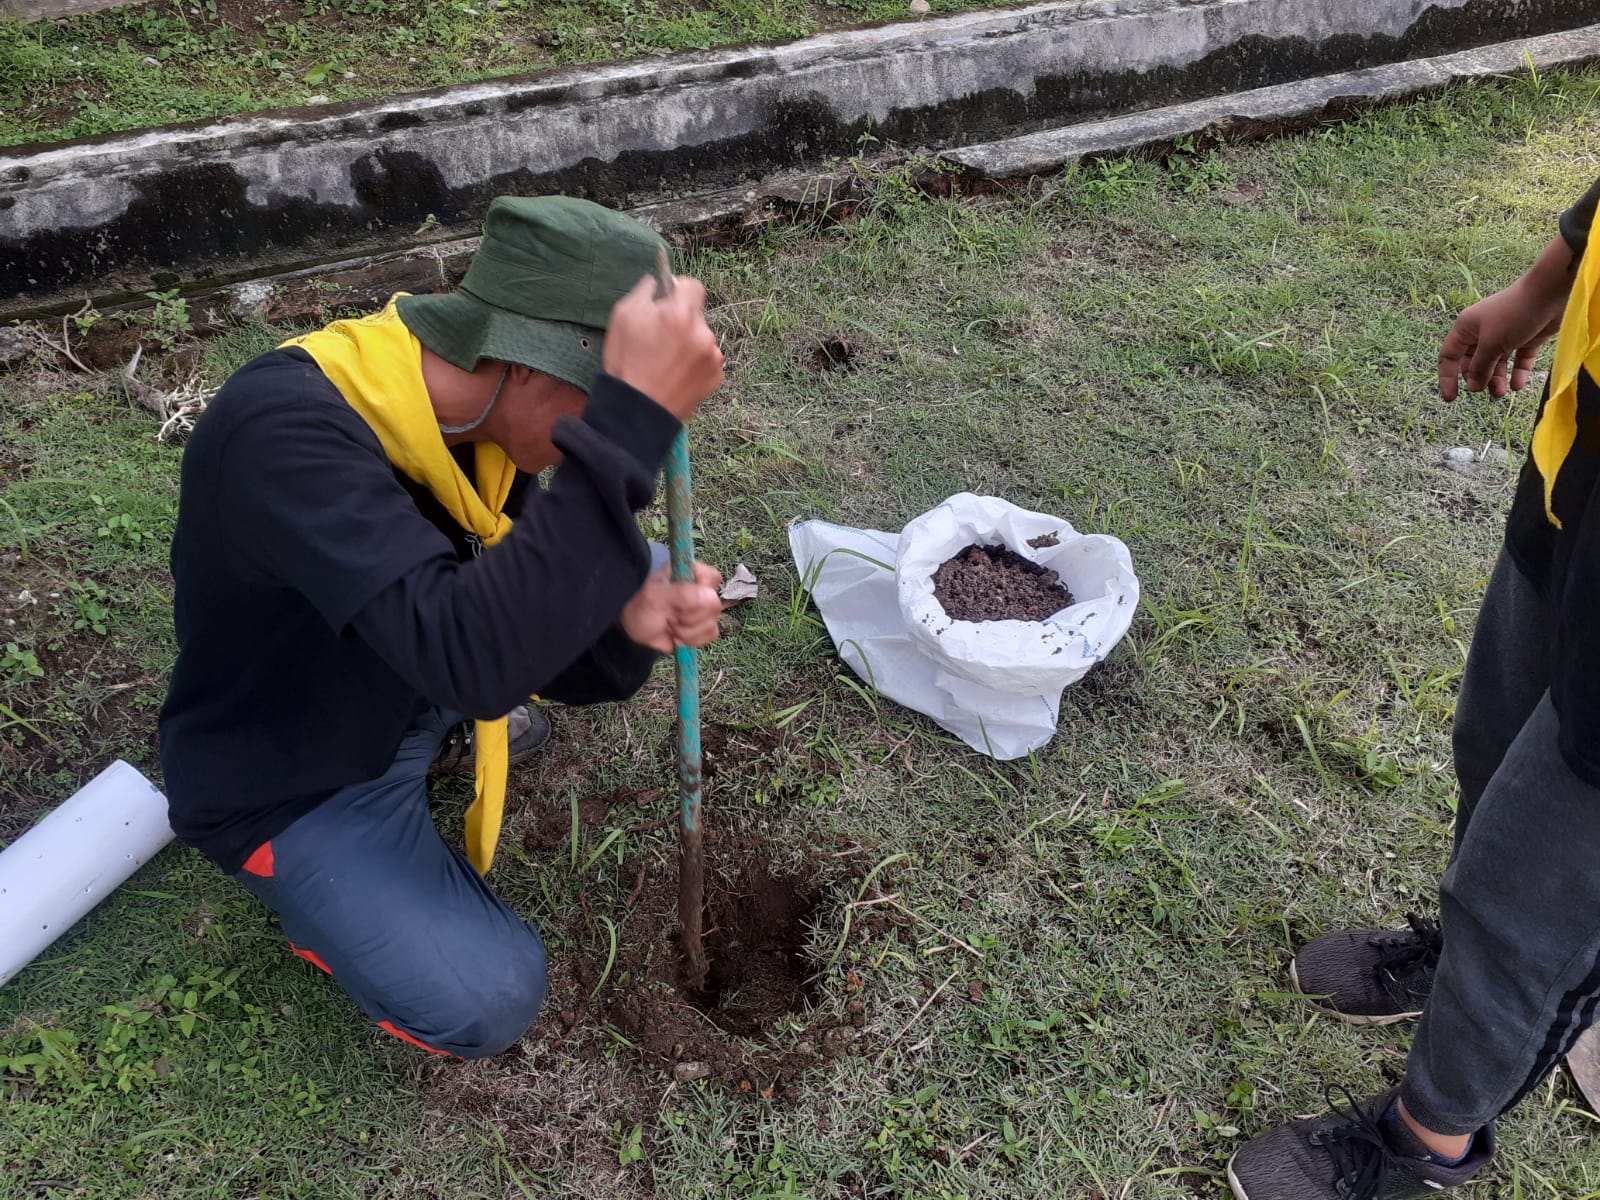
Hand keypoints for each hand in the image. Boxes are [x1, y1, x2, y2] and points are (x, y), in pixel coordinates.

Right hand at [604, 274, 723, 420]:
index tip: (667, 303)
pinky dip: (694, 365)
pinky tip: (675, 375)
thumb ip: (644, 291)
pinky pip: (707, 361)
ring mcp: (713, 357)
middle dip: (681, 321)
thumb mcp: (623, 317)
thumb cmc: (626, 363)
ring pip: (702, 339)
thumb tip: (658, 283)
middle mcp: (704, 333)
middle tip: (659, 340)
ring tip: (666, 362)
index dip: (679, 291)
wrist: (637, 412)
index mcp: (681, 314)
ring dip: (689, 344)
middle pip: (696, 315)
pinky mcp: (716, 378)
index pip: (694, 286)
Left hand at [620, 562, 723, 652]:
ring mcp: (705, 609)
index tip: (678, 599)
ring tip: (670, 624)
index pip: (713, 578)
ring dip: (686, 631)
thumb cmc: (643, 607)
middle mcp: (702, 588)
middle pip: (714, 606)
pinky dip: (691, 640)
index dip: (698, 593)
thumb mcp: (655, 597)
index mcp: (692, 572)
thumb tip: (711, 597)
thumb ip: (682, 594)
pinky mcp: (705, 627)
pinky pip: (710, 635)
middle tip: (669, 613)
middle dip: (688, 617)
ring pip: (711, 624)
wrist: (637, 630)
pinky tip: (677, 634)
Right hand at [1438, 278, 1565, 401]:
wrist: (1550, 293)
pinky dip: (1517, 373)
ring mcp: (1506, 335)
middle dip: (1478, 379)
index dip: (1447, 378)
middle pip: (1474, 362)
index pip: (1449, 356)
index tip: (1451, 398)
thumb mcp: (1491, 343)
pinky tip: (1517, 385)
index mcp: (1467, 328)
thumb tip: (1473, 387)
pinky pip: (1518, 360)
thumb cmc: (1512, 314)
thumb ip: (1480, 367)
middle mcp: (1483, 332)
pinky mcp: (1527, 338)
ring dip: (1497, 379)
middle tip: (1483, 392)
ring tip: (1501, 394)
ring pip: (1497, 363)